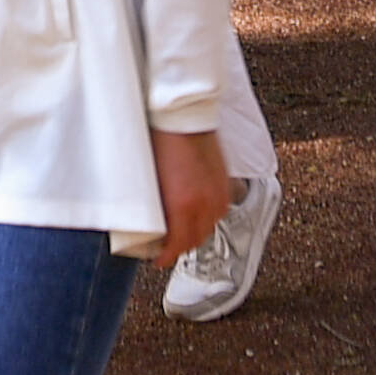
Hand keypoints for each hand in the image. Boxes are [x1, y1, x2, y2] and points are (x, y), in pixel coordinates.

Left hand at [149, 126, 230, 266]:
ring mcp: (218, 193)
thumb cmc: (161, 140)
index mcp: (183, 205)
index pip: (178, 245)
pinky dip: (208, 218)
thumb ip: (154, 208)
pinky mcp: (225, 183)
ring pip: (209, 228)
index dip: (165, 256)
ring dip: (195, 233)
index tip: (157, 258)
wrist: (182, 115)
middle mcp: (205, 203)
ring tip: (180, 231)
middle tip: (166, 247)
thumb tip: (150, 225)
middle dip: (180, 248)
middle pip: (195, 241)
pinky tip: (197, 214)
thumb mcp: (150, 181)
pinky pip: (219, 212)